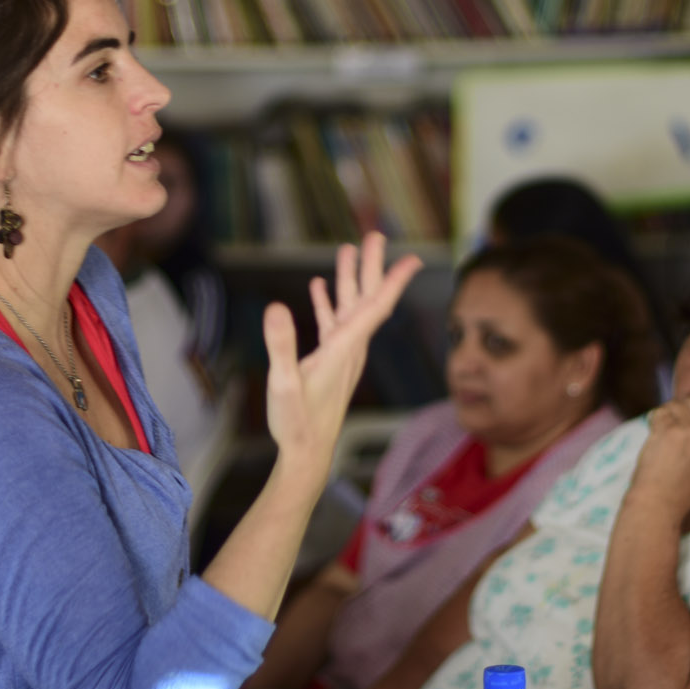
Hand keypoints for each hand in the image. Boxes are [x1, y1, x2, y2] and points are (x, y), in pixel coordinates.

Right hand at [263, 234, 422, 475]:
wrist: (306, 454)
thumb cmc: (297, 423)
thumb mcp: (283, 383)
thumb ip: (281, 345)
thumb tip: (277, 306)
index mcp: (344, 349)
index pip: (376, 307)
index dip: (394, 281)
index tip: (413, 258)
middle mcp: (348, 348)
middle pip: (366, 299)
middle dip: (370, 266)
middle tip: (375, 234)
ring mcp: (340, 354)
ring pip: (350, 308)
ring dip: (349, 279)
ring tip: (347, 249)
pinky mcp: (328, 361)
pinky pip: (332, 323)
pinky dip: (328, 302)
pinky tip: (318, 287)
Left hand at [632, 393, 689, 513]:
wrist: (660, 504)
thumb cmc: (678, 489)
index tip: (683, 415)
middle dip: (680, 407)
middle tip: (669, 420)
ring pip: (676, 404)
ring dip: (665, 414)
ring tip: (660, 432)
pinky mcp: (670, 430)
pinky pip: (659, 412)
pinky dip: (652, 420)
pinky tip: (652, 432)